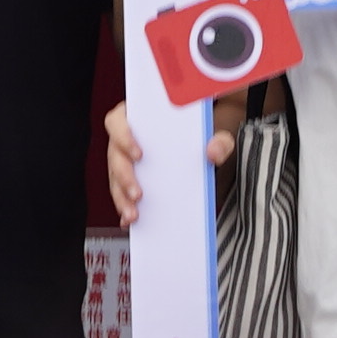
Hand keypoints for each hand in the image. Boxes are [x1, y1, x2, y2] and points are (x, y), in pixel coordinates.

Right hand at [98, 90, 247, 222]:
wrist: (211, 136)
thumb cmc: (206, 127)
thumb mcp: (218, 131)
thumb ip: (221, 140)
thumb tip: (213, 153)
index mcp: (140, 117)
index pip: (118, 121)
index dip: (124, 137)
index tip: (139, 154)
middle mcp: (129, 137)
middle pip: (115, 155)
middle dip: (124, 177)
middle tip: (138, 194)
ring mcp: (128, 159)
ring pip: (116, 178)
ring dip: (121, 197)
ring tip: (134, 214)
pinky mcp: (134, 178)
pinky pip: (123, 193)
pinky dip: (126, 207)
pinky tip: (132, 220)